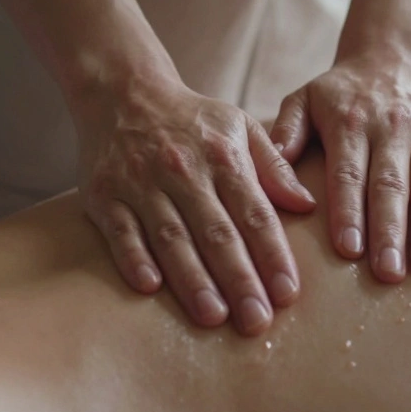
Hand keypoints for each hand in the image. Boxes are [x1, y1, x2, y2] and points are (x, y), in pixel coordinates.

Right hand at [75, 77, 316, 334]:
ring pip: (171, 236)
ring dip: (192, 278)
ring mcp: (140, 182)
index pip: (254, 213)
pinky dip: (134, 257)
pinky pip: (120, 230)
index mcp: (222, 156)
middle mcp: (183, 169)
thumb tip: (308, 206)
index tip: (288, 293)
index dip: (273, 254)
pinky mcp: (103, 193)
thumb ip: (274, 167)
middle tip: (257, 320)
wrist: (123, 91)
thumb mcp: (239, 127)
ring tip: (213, 316)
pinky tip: (150, 287)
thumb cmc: (191, 119)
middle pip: (216, 232)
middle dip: (239, 279)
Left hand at [269, 47, 410, 281]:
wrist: (394, 55)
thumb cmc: (342, 92)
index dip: (349, 212)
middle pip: (390, 184)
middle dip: (389, 231)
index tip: (348, 250)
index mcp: (349, 122)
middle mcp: (391, 126)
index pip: (348, 173)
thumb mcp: (305, 99)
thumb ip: (286, 132)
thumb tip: (266, 171)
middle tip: (388, 273)